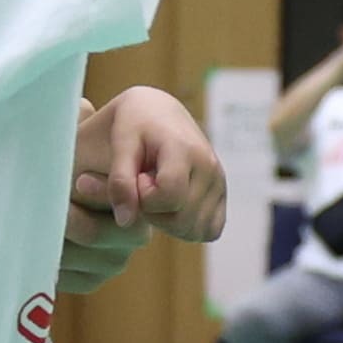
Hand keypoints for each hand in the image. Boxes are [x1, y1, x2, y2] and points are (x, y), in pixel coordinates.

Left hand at [72, 88, 224, 247]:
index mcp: (186, 150)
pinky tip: (171, 206)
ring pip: (195, 230)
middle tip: (143, 188)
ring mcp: (220, 182)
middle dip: (154, 213)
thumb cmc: (134, 126)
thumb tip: (125, 222)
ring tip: (155, 194)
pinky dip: (188, 227)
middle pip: (182, 220)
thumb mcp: (120, 145)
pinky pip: (209, 231)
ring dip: (169, 223)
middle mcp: (210, 166)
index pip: (169, 197)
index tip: (137, 177)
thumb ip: (120, 182)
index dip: (144, 198)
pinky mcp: (223, 194)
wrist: (157, 111)